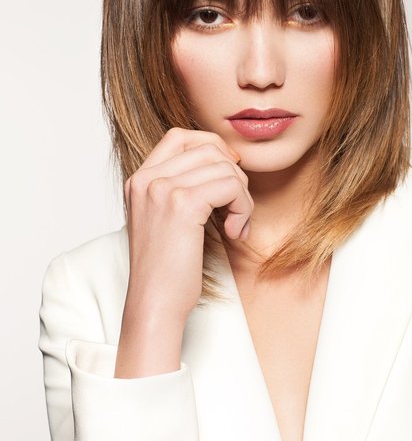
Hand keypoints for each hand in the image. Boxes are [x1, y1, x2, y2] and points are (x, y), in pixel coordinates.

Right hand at [123, 127, 252, 326]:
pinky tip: (234, 233)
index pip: (180, 136)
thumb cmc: (166, 269)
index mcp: (139, 180)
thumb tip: (227, 161)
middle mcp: (146, 179)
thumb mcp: (166, 219)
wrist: (155, 303)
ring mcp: (161, 189)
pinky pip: (231, 187)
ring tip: (236, 226)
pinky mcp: (182, 205)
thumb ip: (183, 188)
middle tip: (236, 210)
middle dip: (234, 176)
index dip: (213, 148)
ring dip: (242, 197)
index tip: (228, 178)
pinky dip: (243, 209)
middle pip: (208, 148)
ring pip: (225, 167)